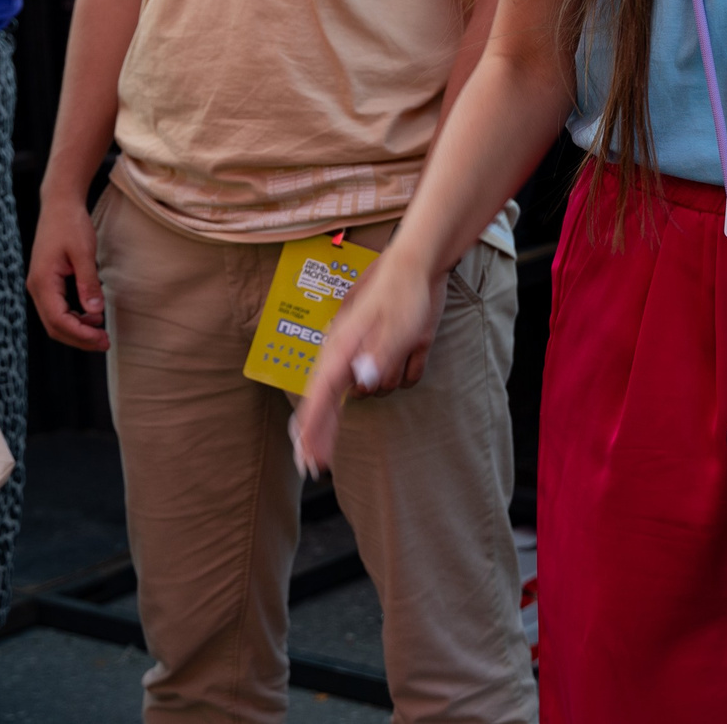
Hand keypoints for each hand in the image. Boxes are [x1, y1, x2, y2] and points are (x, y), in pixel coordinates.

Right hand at [25, 192, 108, 350]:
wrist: (59, 205)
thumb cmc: (71, 224)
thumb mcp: (83, 252)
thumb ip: (88, 282)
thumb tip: (95, 312)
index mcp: (43, 282)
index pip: (58, 320)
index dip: (80, 334)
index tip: (102, 339)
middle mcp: (37, 287)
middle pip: (54, 326)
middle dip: (79, 338)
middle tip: (105, 343)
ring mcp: (40, 286)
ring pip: (55, 319)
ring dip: (77, 329)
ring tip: (101, 330)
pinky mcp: (47, 282)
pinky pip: (58, 308)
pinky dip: (74, 317)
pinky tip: (92, 315)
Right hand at [291, 246, 444, 473]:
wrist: (418, 262)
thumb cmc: (403, 292)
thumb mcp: (397, 326)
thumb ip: (379, 356)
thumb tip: (359, 383)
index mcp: (342, 347)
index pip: (320, 396)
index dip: (313, 428)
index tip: (308, 457)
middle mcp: (347, 352)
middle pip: (329, 400)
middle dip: (322, 431)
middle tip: (315, 465)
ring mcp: (364, 351)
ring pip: (373, 386)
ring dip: (391, 376)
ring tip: (411, 342)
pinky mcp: (383, 349)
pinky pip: (396, 374)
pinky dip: (410, 365)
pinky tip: (418, 345)